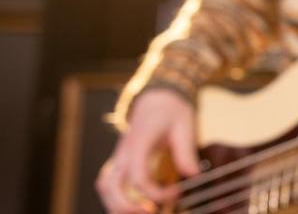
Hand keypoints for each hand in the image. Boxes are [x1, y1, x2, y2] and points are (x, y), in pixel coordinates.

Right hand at [96, 88, 200, 212]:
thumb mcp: (185, 126)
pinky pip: (107, 182)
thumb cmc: (171, 110)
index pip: (137, 175)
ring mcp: (119, 155)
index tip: (176, 192)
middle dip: (127, 205)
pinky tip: (132, 206)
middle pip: (111, 185)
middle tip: (151, 212)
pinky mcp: (120, 159)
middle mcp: (124, 150)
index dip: (154, 191)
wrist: (157, 96)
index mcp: (139, 141)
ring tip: (141, 212)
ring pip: (105, 185)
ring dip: (117, 204)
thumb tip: (193, 175)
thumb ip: (186, 152)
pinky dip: (114, 197)